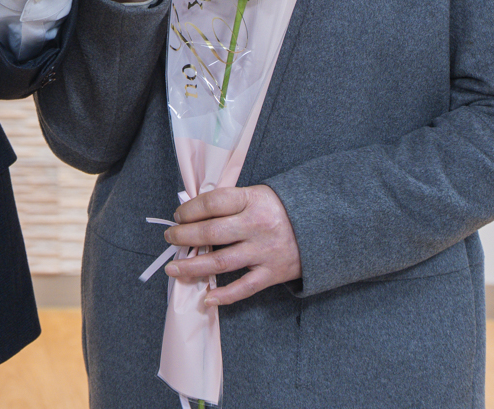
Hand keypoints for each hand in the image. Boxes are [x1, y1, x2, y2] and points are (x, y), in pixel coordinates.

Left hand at [164, 185, 301, 306]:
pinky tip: (206, 298)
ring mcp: (264, 251)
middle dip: (184, 237)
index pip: (212, 203)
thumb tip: (191, 214)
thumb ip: (228, 203)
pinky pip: (244, 287)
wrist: (323, 227)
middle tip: (170, 239)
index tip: (177, 216)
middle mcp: (257, 226)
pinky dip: (224, 295)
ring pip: (221, 262)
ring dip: (193, 267)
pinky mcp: (273, 273)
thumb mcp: (256, 195)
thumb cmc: (278, 209)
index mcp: (251, 200)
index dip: (189, 210)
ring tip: (173, 269)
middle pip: (211, 233)